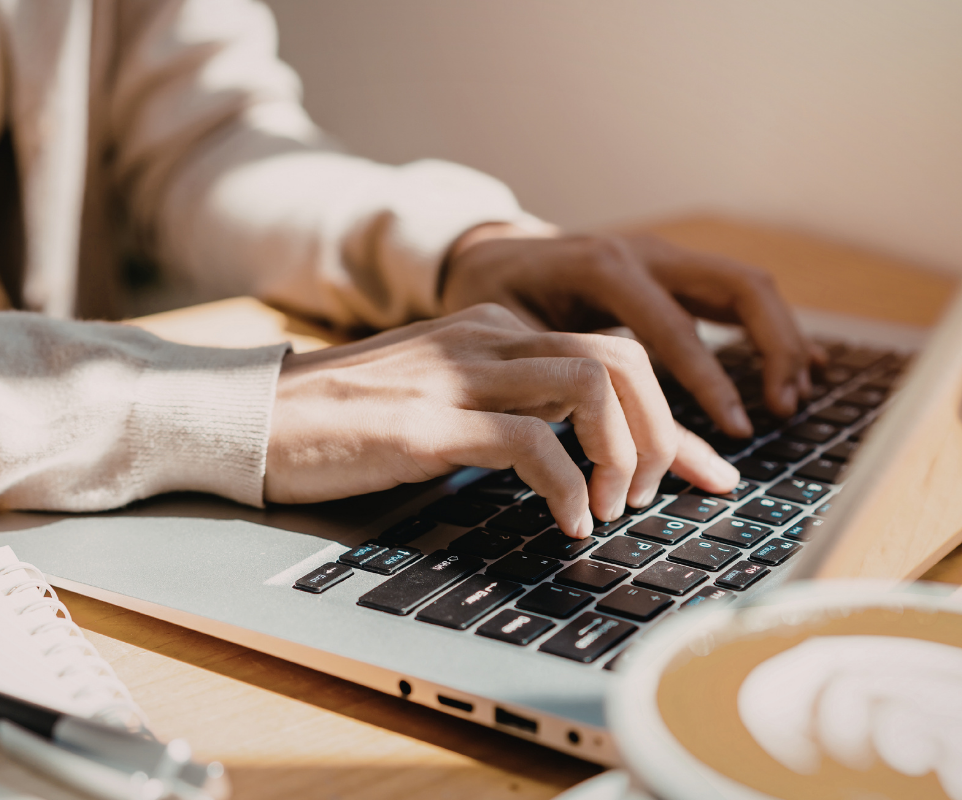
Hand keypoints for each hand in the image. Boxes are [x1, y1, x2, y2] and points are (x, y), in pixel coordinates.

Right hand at [265, 304, 739, 537]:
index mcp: (492, 329)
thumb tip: (579, 454)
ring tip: (613, 508)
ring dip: (625, 453)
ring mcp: (458, 374)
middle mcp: (485, 338)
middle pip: (622, 358)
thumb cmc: (344, 422)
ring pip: (591, 382)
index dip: (673, 419)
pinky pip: (532, 441)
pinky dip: (569, 487)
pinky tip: (569, 524)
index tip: (709, 473)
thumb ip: (508, 407)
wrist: (253, 418)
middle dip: (662, 432)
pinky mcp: (429, 422)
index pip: (613, 352)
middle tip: (654, 496)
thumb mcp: (442, 399)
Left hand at [441, 225, 822, 437]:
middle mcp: (646, 252)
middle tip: (784, 405)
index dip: (711, 382)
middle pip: (739, 287)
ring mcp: (666, 255)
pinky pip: (737, 292)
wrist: (487, 253)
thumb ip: (569, 387)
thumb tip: (606, 453)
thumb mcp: (518, 345)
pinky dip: (770, 329)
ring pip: (749, 286)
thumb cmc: (494, 302)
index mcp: (605, 267)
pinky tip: (800, 365)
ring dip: (782, 338)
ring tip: (796, 394)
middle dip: (774, 346)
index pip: (677, 328)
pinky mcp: (676, 269)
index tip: (738, 429)